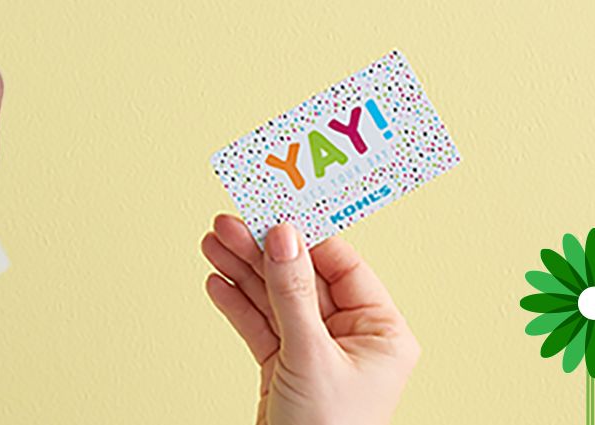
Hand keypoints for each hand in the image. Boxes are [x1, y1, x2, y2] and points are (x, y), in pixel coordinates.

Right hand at [200, 216, 420, 424]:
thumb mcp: (310, 355)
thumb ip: (293, 293)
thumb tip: (285, 235)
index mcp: (382, 331)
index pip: (342, 266)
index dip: (305, 236)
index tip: (273, 210)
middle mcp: (352, 338)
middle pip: (302, 279)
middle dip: (263, 251)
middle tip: (229, 222)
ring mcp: (317, 352)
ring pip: (276, 300)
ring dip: (243, 271)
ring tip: (213, 243)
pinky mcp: (286, 368)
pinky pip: (261, 327)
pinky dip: (238, 305)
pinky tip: (218, 282)